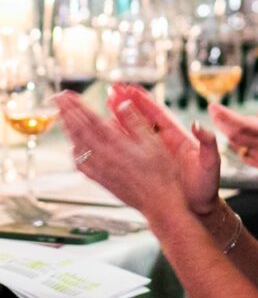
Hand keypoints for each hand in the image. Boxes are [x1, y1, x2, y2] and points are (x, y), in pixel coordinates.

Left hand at [57, 90, 188, 215]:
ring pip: (77, 146)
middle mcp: (104, 156)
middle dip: (66, 112)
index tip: (66, 95)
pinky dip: (74, 151)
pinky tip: (74, 148)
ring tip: (62, 116)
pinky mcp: (101, 180)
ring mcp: (100, 169)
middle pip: (79, 130)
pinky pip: (81, 164)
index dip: (77, 106)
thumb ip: (135, 121)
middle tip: (57, 99)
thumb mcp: (153, 142)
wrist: (158, 202)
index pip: (90, 120)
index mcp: (116, 144)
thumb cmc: (161, 172)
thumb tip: (121, 103)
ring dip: (67, 129)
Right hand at [106, 83, 220, 215]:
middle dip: (128, 103)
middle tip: (113, 89)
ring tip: (107, 104)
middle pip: (143, 118)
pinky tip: (106, 133)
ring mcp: (155, 153)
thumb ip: (208, 144)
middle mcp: (165, 142)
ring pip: (134, 131)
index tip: (132, 88)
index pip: (159, 114)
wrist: (199, 209)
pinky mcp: (149, 165)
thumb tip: (199, 125)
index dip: (145, 101)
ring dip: (120, 118)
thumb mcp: (210, 164)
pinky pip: (132, 149)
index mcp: (179, 138)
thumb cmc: (206, 186)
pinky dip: (120, 139)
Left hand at [210, 82, 257, 181]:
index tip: (213, 106)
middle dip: (221, 123)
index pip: (240, 125)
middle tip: (215, 111)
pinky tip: (253, 136)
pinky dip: (243, 144)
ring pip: (239, 147)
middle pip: (233, 137)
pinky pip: (247, 155)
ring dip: (234, 134)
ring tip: (241, 121)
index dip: (223, 116)